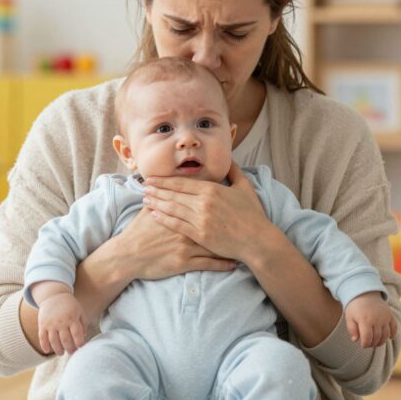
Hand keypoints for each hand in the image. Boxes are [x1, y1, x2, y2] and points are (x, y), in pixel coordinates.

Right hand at [37, 292, 86, 355]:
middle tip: (71, 352)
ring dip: (58, 350)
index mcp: (72, 318)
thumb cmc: (70, 306)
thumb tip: (84, 338)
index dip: (79, 343)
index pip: (77, 334)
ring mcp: (51, 323)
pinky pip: (42, 338)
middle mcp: (61, 321)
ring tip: (61, 353)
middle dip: (70, 349)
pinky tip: (47, 351)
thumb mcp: (80, 311)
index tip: (80, 347)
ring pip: (54, 341)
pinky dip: (44, 345)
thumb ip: (84, 324)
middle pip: (66, 340)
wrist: (54, 295)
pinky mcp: (42, 324)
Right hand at [116, 206, 237, 280]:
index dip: (219, 202)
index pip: (202, 204)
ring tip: (247, 243)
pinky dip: (223, 263)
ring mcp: (186, 245)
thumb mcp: (148, 210)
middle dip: (230, 220)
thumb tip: (164, 185)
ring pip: (215, 243)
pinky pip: (209, 263)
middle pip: (213, 221)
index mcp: (178, 212)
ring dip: (232, 244)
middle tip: (247, 219)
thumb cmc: (138, 232)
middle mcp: (185, 227)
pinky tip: (234, 263)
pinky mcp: (185, 262)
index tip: (233, 200)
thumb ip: (160, 198)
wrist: (128, 255)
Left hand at [142, 162, 281, 264]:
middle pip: (173, 194)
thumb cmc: (253, 215)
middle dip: (156, 190)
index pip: (182, 182)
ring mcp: (201, 220)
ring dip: (156, 203)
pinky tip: (154, 215)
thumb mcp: (245, 188)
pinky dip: (164, 219)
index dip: (164, 181)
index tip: (151, 178)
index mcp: (212, 189)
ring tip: (145, 199)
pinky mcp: (200, 235)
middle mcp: (203, 203)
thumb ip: (234, 171)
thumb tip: (229, 158)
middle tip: (142, 187)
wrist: (258, 240)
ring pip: (172, 209)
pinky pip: (177, 225)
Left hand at [345, 292, 397, 347]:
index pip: (367, 338)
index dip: (365, 344)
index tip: (363, 345)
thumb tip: (355, 340)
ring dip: (381, 341)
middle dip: (372, 344)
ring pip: (386, 335)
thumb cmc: (355, 307)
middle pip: (377, 338)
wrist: (364, 293)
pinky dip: (393, 334)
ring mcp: (385, 317)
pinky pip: (394, 327)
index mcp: (365, 320)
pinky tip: (388, 337)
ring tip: (376, 342)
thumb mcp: (349, 317)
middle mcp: (376, 319)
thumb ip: (351, 329)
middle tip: (369, 344)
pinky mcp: (390, 315)